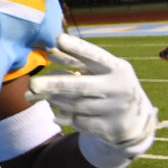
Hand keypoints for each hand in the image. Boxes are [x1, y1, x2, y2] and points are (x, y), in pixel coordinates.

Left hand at [26, 33, 158, 167]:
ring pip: (76, 105)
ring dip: (54, 100)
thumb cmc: (109, 85)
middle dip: (55, 84)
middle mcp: (119, 88)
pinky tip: (57, 114)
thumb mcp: (100, 70)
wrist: (135, 118)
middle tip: (32, 84)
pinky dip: (65, 117)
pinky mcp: (109, 128)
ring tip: (35, 94)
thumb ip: (77, 61)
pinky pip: (79, 122)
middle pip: (82, 86)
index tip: (58, 39)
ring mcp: (115, 110)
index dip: (78, 48)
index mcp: (117, 68)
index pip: (96, 56)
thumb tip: (50, 51)